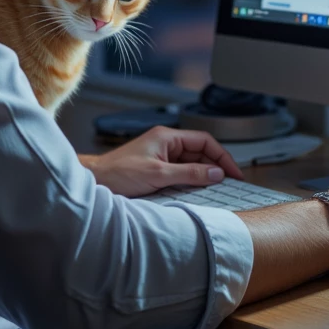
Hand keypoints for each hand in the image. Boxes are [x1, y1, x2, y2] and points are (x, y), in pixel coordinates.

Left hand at [79, 127, 244, 198]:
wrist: (94, 182)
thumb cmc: (118, 173)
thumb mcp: (159, 174)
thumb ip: (189, 173)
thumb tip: (215, 173)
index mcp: (167, 137)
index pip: (204, 141)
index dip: (222, 156)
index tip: (233, 172)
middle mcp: (165, 143)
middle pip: (200, 153)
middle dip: (215, 167)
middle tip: (229, 184)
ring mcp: (161, 156)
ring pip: (191, 164)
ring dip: (203, 176)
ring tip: (215, 190)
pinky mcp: (156, 169)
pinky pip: (180, 173)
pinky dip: (190, 181)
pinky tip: (196, 192)